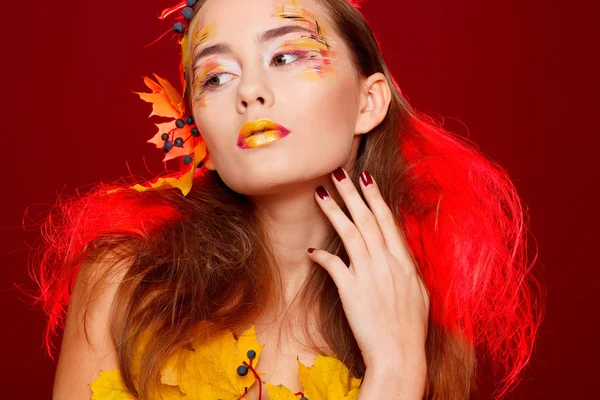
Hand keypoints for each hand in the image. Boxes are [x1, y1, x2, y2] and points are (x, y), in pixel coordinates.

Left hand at [308, 167, 429, 368]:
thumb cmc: (410, 327)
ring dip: (334, 211)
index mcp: (404, 261)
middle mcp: (387, 262)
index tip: (365, 178)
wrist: (400, 355)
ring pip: (349, 234)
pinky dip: (323, 256)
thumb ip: (405, 269)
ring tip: (320, 193)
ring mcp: (369, 275)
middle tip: (337, 172)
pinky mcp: (351, 291)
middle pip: (367, 219)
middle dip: (351, 193)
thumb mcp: (416, 293)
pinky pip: (333, 266)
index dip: (375, 197)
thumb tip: (394, 254)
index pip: (387, 221)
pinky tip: (312, 248)